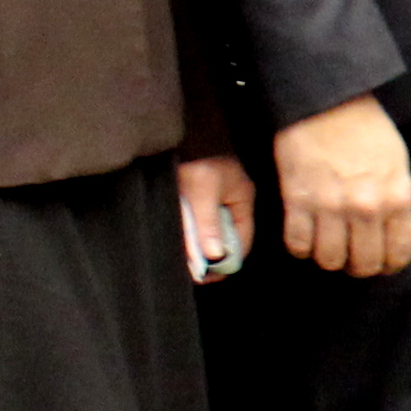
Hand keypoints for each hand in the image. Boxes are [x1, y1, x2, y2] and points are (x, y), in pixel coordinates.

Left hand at [177, 150, 255, 282]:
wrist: (168, 136)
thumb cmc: (193, 153)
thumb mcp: (202, 187)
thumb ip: (207, 222)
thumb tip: (215, 256)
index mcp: (242, 198)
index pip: (243, 239)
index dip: (228, 259)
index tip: (209, 273)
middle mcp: (229, 203)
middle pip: (224, 240)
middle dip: (209, 256)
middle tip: (192, 271)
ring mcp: (211, 203)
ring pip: (207, 235)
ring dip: (195, 247)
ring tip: (182, 260)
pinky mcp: (193, 202)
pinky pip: (193, 226)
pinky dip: (185, 236)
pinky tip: (177, 243)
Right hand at [271, 95, 410, 277]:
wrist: (326, 101)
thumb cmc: (366, 130)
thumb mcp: (397, 165)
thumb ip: (403, 208)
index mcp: (397, 198)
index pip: (398, 254)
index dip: (389, 264)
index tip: (380, 259)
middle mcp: (366, 207)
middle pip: (363, 265)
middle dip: (358, 265)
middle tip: (352, 253)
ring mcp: (330, 206)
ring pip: (328, 260)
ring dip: (328, 257)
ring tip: (329, 242)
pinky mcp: (297, 200)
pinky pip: (297, 245)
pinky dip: (301, 246)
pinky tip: (307, 233)